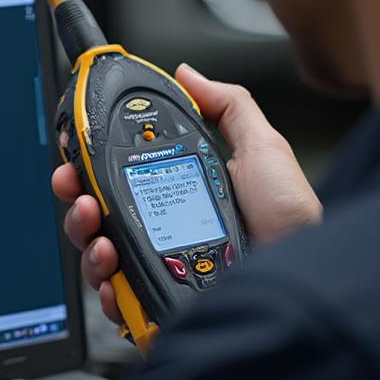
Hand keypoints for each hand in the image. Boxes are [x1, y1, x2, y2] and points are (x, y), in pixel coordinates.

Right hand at [53, 63, 321, 325]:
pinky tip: (116, 275)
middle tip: (80, 190)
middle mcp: (162, 233)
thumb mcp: (263, 149)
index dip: (89, 164)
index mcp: (178, 195)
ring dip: (86, 240)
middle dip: (77, 199)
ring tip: (100, 231)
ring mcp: (157, 272)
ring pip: (96, 258)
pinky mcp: (158, 306)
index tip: (75, 152)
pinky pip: (116, 302)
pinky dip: (107, 289)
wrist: (304, 282)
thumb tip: (188, 73)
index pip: (117, 177)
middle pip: (97, 216)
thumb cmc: (293, 223)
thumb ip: (228, 106)